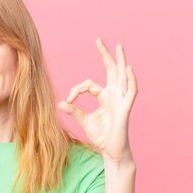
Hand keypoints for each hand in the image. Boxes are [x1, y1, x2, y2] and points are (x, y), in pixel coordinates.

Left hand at [58, 38, 137, 161]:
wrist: (111, 151)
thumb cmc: (101, 136)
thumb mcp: (84, 121)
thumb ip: (74, 111)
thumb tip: (60, 103)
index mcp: (105, 97)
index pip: (89, 85)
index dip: (76, 90)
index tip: (68, 101)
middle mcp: (114, 95)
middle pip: (111, 71)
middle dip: (105, 56)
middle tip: (99, 41)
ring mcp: (121, 100)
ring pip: (122, 77)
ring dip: (121, 61)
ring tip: (119, 47)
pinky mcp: (125, 109)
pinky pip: (131, 92)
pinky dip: (131, 80)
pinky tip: (128, 69)